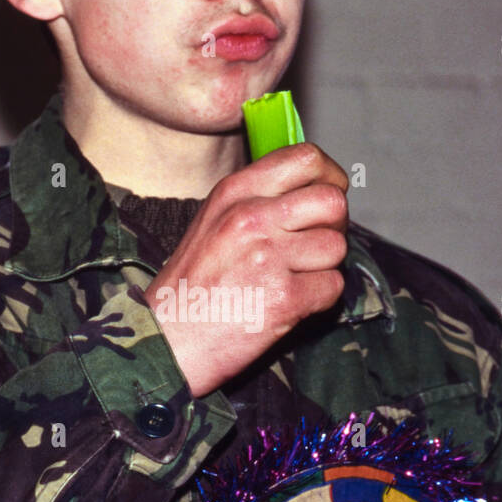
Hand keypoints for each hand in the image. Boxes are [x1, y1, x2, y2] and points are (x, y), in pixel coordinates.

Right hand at [145, 142, 348, 396]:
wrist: (164, 343)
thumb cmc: (189, 289)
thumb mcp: (212, 223)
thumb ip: (257, 201)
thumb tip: (311, 191)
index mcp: (234, 192)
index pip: (305, 158)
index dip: (329, 177)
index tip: (329, 194)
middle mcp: (252, 217)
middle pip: (332, 201)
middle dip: (333, 226)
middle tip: (314, 246)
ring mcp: (268, 257)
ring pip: (336, 247)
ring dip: (323, 267)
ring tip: (292, 280)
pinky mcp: (284, 298)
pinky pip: (333, 287)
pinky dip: (318, 300)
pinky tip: (288, 305)